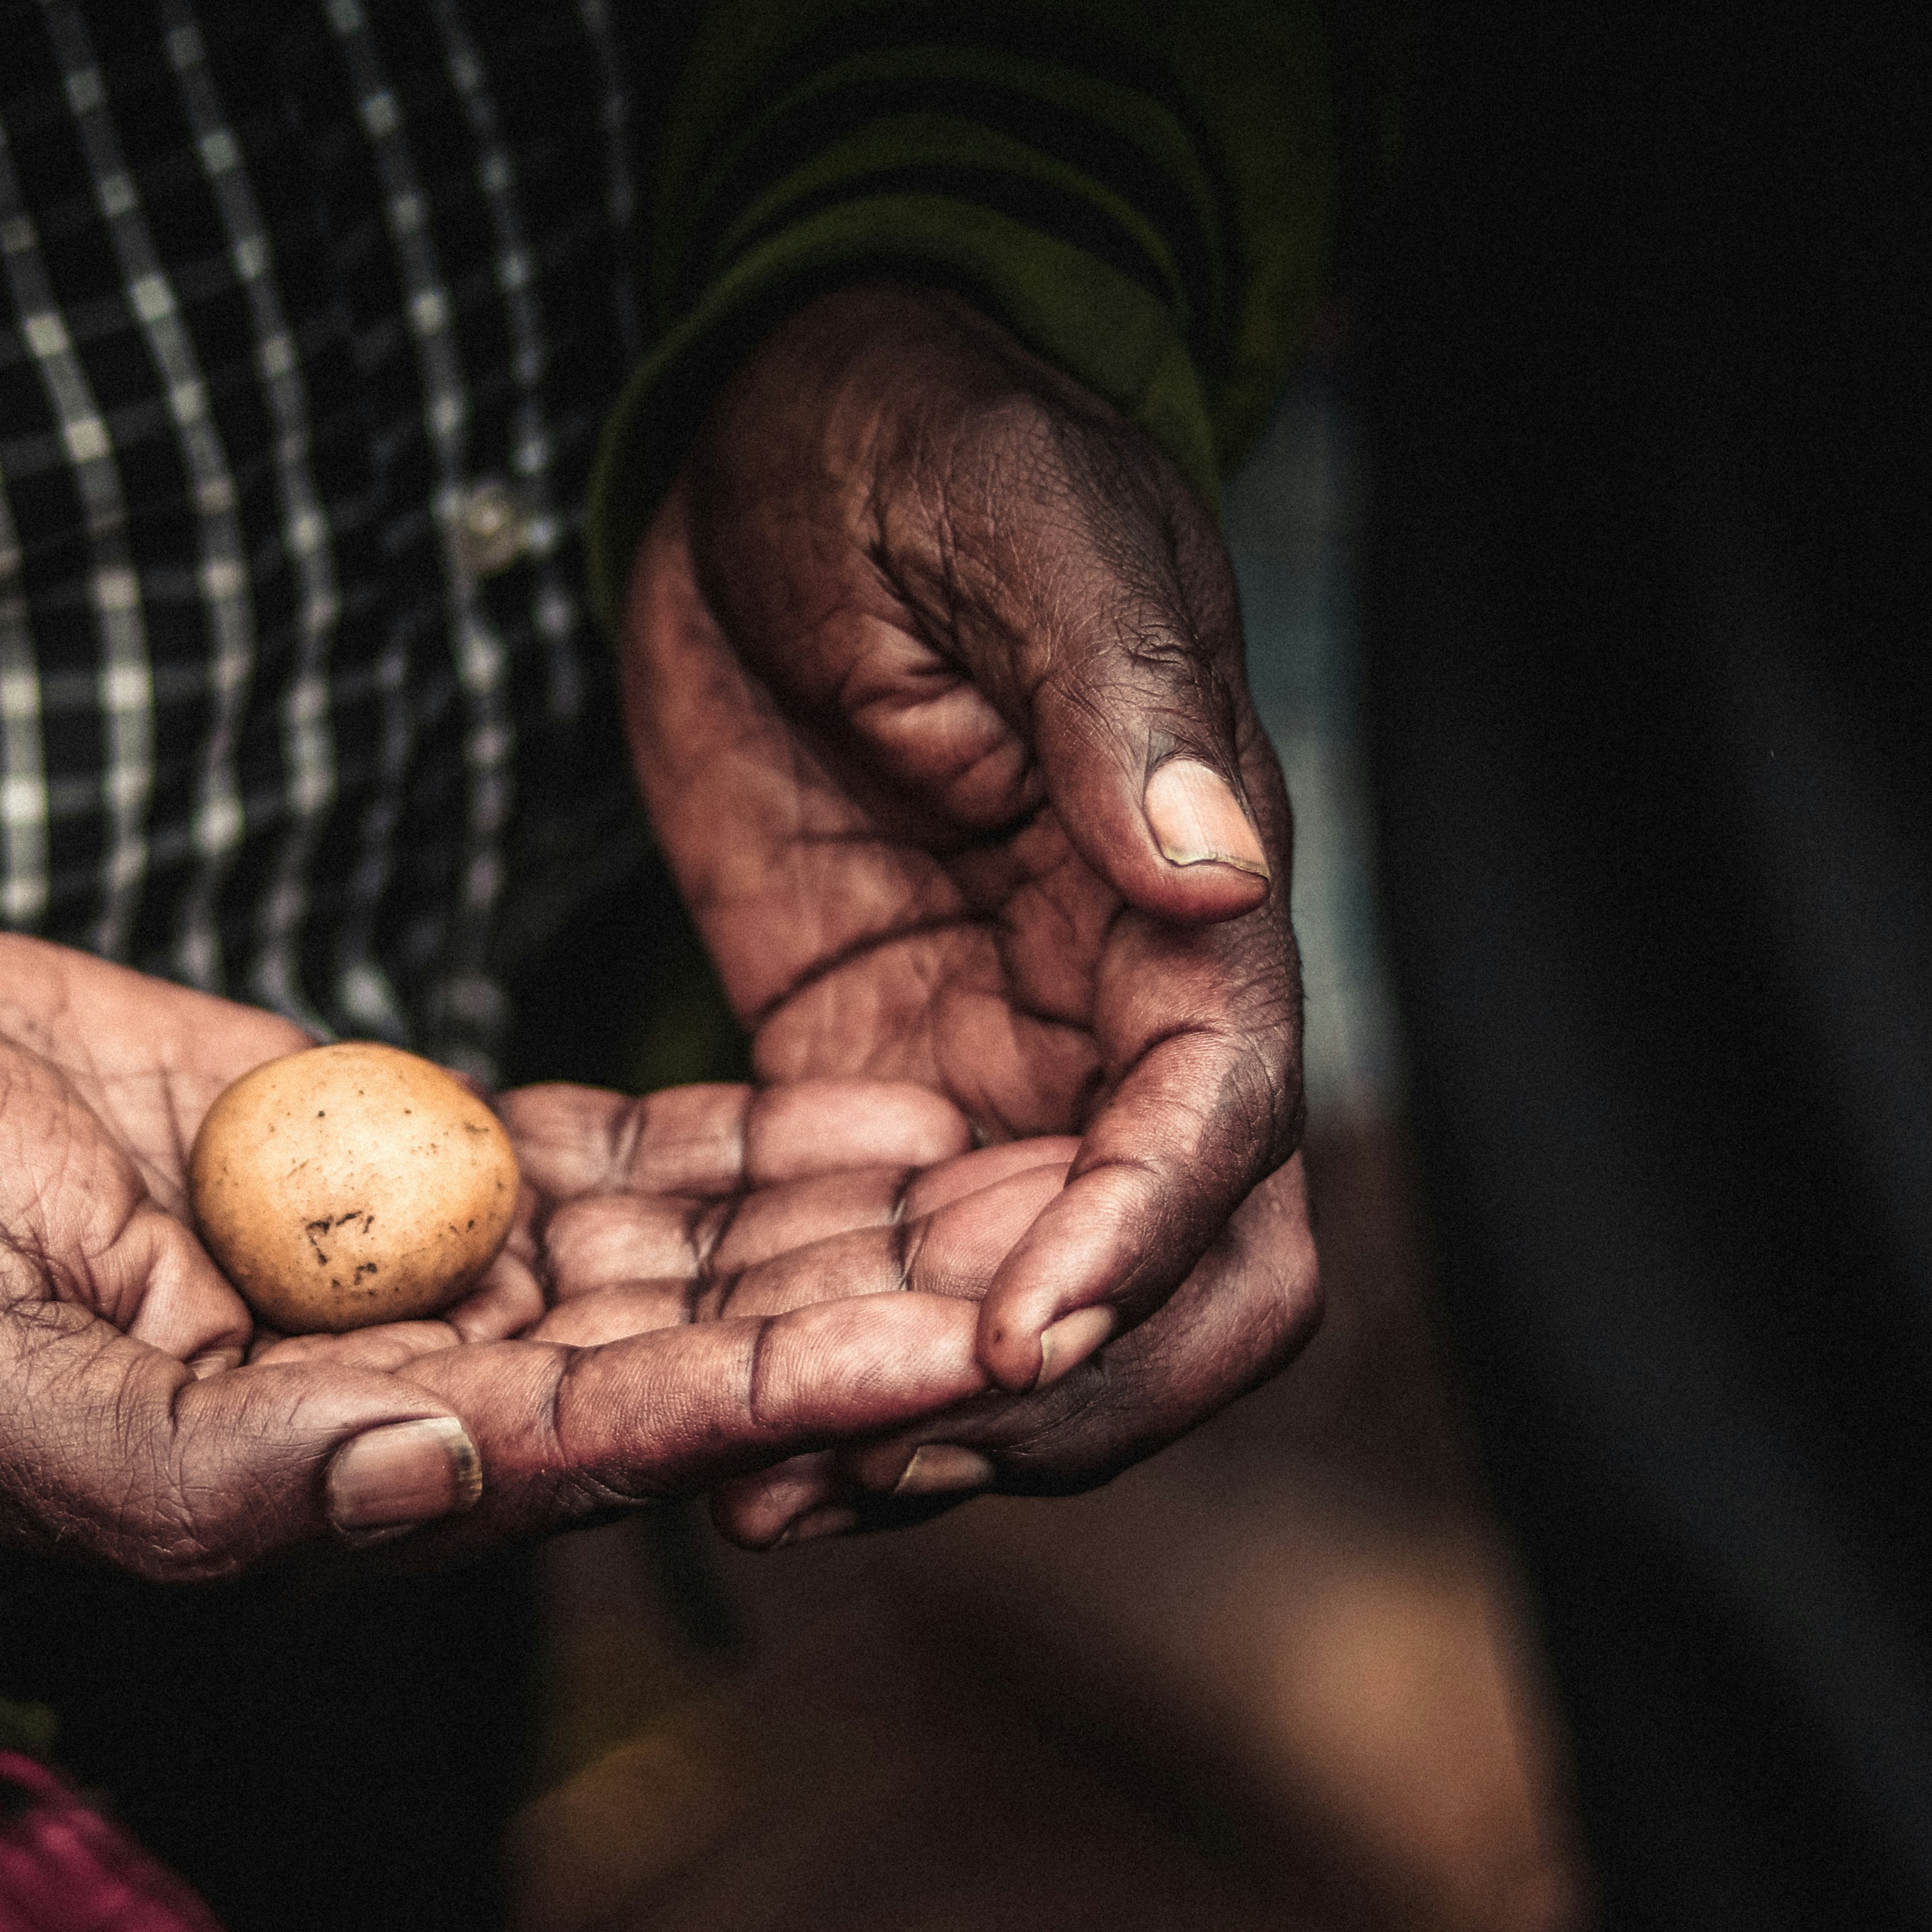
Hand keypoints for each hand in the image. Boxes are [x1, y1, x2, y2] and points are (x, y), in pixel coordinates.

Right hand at [0, 930, 1026, 1579]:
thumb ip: (194, 1466)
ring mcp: (414, 1270)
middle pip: (681, 1362)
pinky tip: (885, 1121)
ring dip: (843, 1228)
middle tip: (1069, 1258)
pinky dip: (739, 1147)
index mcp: (310, 1491)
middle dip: (867, 1318)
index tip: (952, 1353)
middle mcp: (400, 1398)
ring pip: (674, 1262)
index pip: (590, 1448)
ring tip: (1032, 1172)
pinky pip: (604, 1162)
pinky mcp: (404, 1156)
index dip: (777, 1402)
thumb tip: (431, 1472)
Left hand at [623, 283, 1320, 1531]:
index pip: (1213, 1125)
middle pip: (1169, 1279)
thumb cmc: (919, 439)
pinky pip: (879, 1260)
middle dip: (1050, 1395)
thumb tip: (1225, 871)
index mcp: (1186, 895)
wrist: (787, 438)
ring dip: (930, 1422)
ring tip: (767, 1493)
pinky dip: (823, 1356)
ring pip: (1024, 1308)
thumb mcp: (1014, 528)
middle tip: (869, 1460)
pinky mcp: (871, 1073)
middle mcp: (1116, 1008)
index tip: (1014, 1335)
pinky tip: (706, 1427)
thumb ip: (1118, 702)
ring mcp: (995, 1058)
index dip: (1134, 1246)